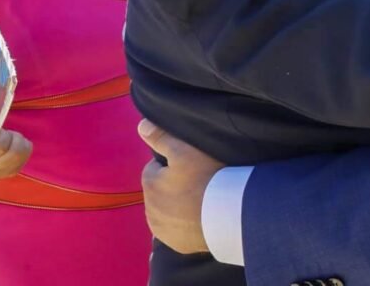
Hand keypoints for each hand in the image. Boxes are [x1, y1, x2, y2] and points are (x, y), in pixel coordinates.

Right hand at [0, 120, 30, 178]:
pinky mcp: (9, 174)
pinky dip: (24, 148)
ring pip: (21, 157)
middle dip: (15, 138)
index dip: (4, 136)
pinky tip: (14, 144)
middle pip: (14, 154)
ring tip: (11, 138)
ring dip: (21, 142)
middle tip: (8, 133)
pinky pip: (25, 159)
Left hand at [139, 119, 222, 254]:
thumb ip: (161, 136)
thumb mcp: (186, 150)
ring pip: (168, 212)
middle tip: (202, 183)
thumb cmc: (207, 178)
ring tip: (204, 202)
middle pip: (162, 191)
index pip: (157, 168)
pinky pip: (178, 231)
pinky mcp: (176, 244)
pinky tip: (202, 219)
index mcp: (149, 182)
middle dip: (176, 187)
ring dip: (179, 207)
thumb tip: (140, 125)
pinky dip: (186, 225)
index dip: (176, 166)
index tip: (194, 167)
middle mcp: (148, 208)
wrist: (228, 216)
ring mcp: (161, 229)